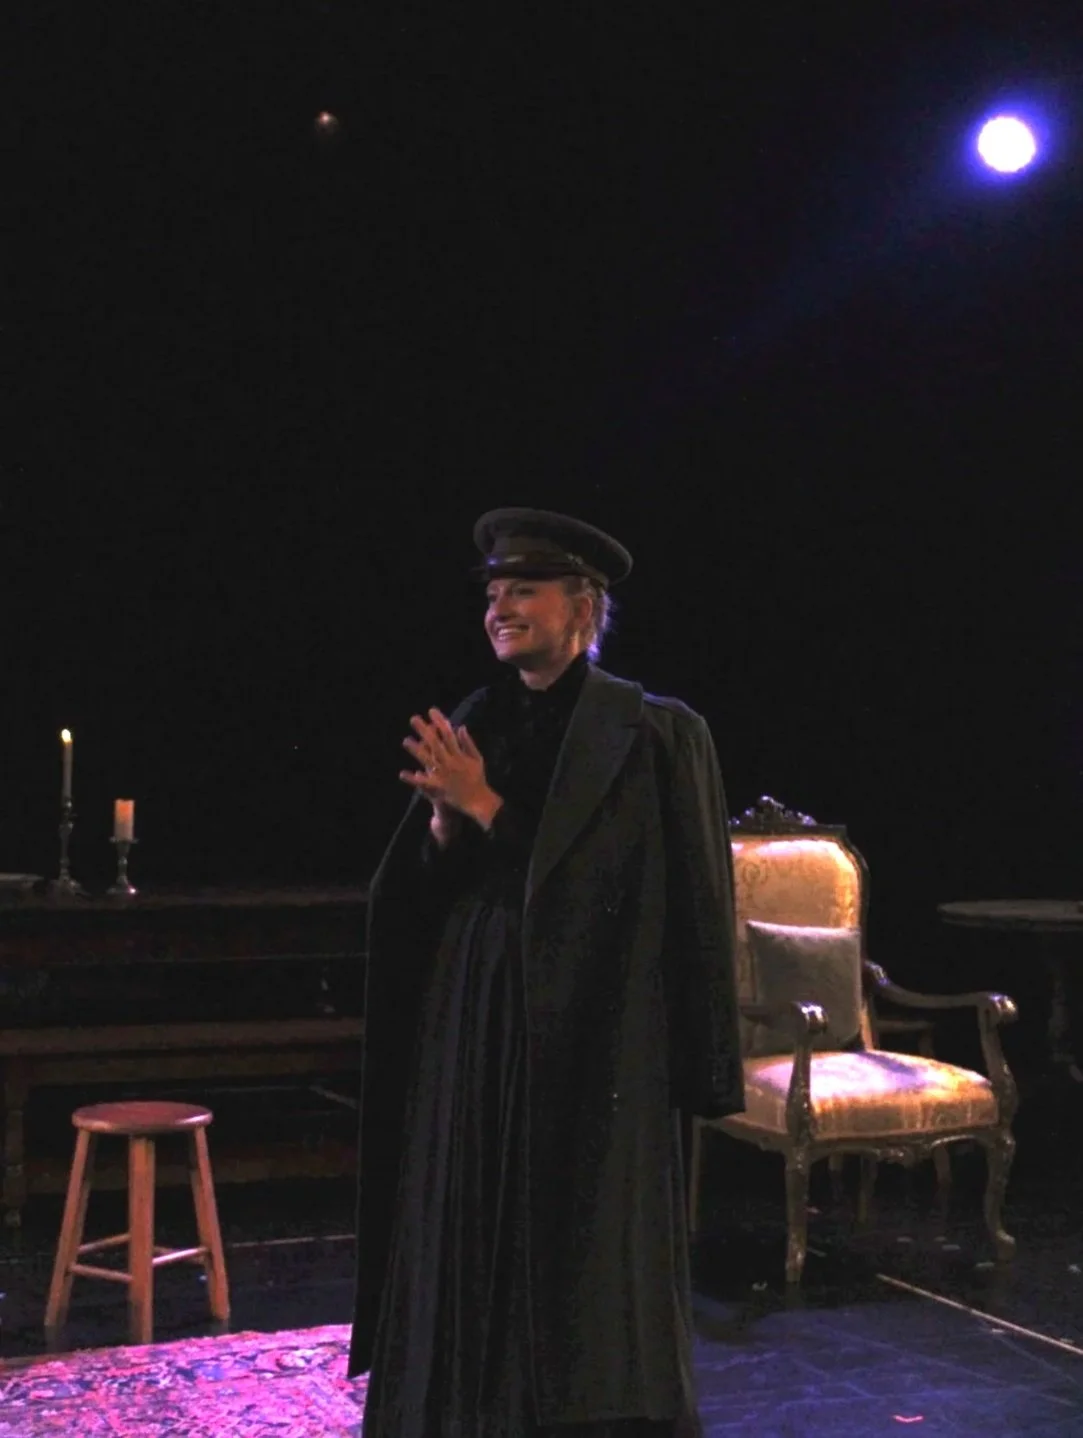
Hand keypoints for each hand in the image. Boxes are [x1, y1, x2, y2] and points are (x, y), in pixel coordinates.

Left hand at [400, 709, 502, 827]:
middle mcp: (450, 762)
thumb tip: (461, 727)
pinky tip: (403, 773)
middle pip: (434, 743)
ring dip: (416, 750)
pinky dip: (414, 779)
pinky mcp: (439, 788)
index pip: (447, 734)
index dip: (439, 721)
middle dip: (424, 730)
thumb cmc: (478, 778)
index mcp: (459, 755)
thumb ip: (468, 743)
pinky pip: (424, 783)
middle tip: (413, 719)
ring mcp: (443, 775)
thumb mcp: (477, 758)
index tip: (431, 711)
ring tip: (405, 740)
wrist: (478, 801)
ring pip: (427, 759)